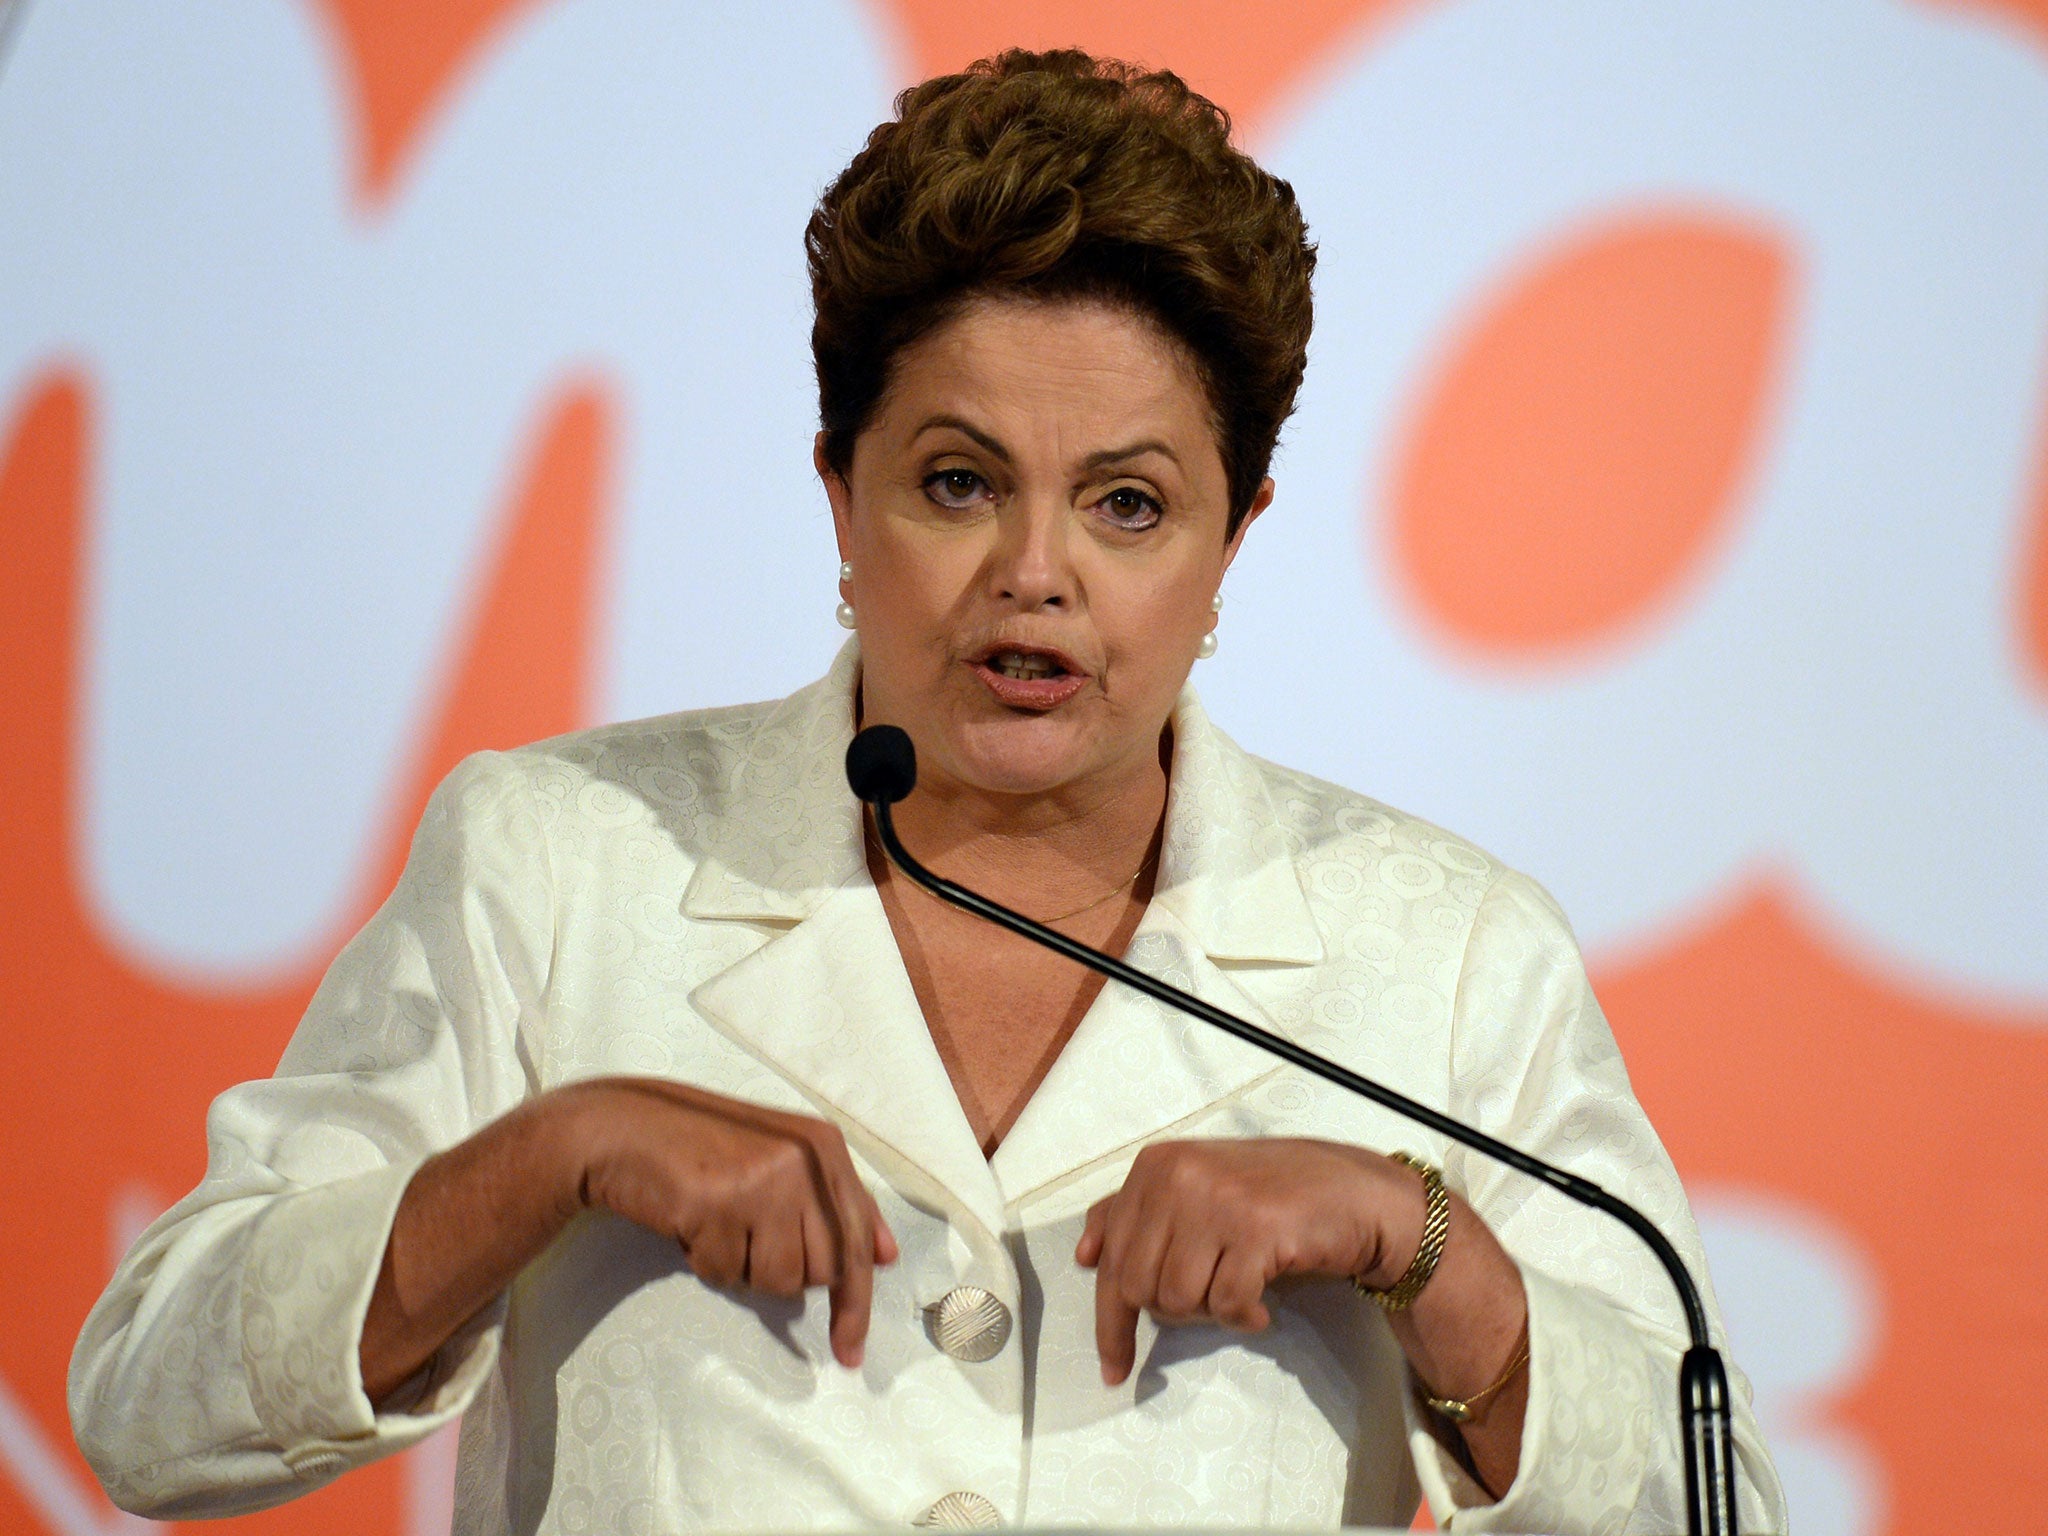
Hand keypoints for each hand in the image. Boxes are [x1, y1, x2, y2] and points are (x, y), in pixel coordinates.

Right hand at [560, 1079, 898, 1366]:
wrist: (625, 1126)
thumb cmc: (707, 1149)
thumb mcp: (783, 1160)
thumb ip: (836, 1203)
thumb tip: (885, 1256)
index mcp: (826, 1148)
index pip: (856, 1242)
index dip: (855, 1304)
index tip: (850, 1353)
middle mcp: (805, 1162)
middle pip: (820, 1272)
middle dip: (780, 1271)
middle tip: (744, 1235)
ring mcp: (763, 1182)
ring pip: (778, 1280)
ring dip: (743, 1267)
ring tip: (718, 1223)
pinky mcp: (718, 1203)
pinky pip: (726, 1273)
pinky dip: (706, 1260)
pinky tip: (690, 1220)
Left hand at [1074, 1137, 1423, 1384]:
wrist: (1356, 1195)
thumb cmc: (1272, 1197)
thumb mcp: (1197, 1192)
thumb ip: (1138, 1214)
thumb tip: (1085, 1254)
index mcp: (1154, 1166)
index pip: (1110, 1258)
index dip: (1110, 1322)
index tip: (1114, 1367)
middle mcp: (1177, 1175)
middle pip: (1139, 1286)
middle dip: (1173, 1312)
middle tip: (1212, 1301)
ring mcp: (1216, 1199)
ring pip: (1179, 1299)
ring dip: (1211, 1311)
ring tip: (1240, 1288)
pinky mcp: (1255, 1228)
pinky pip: (1226, 1304)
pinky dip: (1244, 1316)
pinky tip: (1263, 1300)